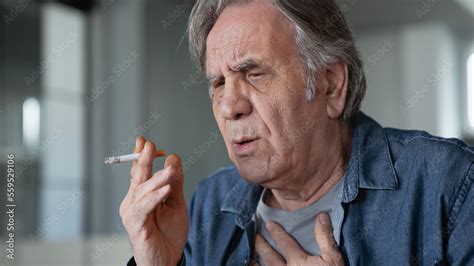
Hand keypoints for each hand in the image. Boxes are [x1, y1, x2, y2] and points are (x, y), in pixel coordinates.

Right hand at [120, 136, 188, 265]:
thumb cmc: (168, 234)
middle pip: (138, 176)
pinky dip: (154, 198)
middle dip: (144, 160)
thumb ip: (175, 182)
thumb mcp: (176, 203)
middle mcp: (133, 201)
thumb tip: (173, 158)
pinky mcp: (135, 225)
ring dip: (157, 179)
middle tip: (150, 146)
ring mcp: (132, 213)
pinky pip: (143, 208)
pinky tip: (165, 190)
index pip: (140, 171)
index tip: (145, 141)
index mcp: (142, 195)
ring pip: (142, 191)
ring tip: (169, 172)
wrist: (166, 260)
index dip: (141, 155)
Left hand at [255, 212, 343, 265]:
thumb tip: (321, 215)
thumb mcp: (333, 258)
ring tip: (248, 257)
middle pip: (269, 257)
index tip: (268, 223)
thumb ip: (325, 237)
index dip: (277, 232)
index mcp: (297, 261)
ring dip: (255, 263)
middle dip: (261, 246)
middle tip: (252, 236)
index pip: (285, 243)